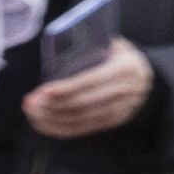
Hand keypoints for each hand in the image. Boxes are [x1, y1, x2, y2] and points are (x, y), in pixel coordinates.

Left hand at [23, 40, 153, 137]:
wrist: (144, 73)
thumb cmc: (117, 54)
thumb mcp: (110, 43)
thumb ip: (90, 45)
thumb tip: (59, 46)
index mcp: (125, 67)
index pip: (91, 80)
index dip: (66, 87)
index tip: (43, 91)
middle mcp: (125, 91)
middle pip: (83, 103)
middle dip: (52, 105)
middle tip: (30, 102)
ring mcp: (121, 109)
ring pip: (80, 119)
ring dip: (52, 118)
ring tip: (32, 111)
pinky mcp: (113, 121)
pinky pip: (83, 129)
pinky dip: (60, 128)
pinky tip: (43, 123)